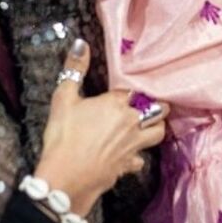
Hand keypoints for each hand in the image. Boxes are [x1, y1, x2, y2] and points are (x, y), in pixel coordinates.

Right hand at [34, 38, 166, 215]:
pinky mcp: (127, 166)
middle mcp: (131, 123)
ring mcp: (132, 146)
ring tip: (149, 123)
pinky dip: (137, 156)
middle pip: (157, 109)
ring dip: (156, 127)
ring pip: (158, 133)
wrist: (65, 179)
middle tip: (151, 103)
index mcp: (117, 104)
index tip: (133, 88)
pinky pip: (140, 159)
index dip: (134, 89)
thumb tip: (81, 43)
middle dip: (156, 105)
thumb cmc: (63, 137)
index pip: (134, 89)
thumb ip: (74, 70)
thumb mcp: (63, 99)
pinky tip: (130, 155)